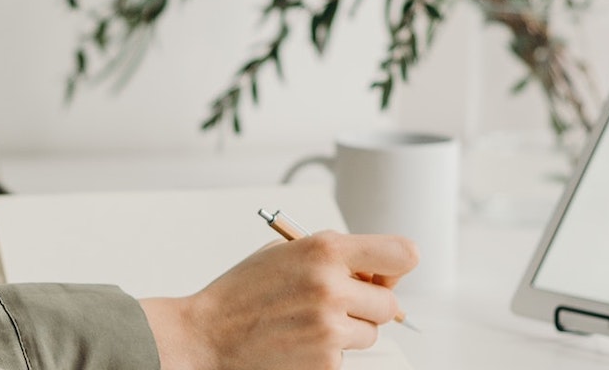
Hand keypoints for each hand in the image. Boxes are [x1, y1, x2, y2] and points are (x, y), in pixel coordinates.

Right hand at [140, 231, 418, 369]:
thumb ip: (333, 255)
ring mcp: (330, 328)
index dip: (396, 266)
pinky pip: (347, 355)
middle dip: (369, 305)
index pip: (403, 254)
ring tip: (309, 322)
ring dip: (350, 329)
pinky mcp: (326, 362)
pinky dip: (329, 351)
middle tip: (339, 303)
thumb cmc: (242, 293)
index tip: (383, 274)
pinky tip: (298, 341)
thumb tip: (377, 272)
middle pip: (391, 303)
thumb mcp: (285, 253)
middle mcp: (332, 287)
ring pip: (371, 332)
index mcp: (325, 250)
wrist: (205, 336)